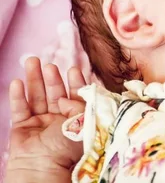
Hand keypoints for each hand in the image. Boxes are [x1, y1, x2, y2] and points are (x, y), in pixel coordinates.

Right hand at [6, 57, 86, 181]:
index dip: (75, 82)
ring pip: (37, 97)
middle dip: (52, 77)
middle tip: (49, 64)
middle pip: (55, 94)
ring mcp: (40, 124)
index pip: (76, 96)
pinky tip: (17, 82)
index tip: (73, 68)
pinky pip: (19, 109)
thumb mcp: (82, 122)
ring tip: (32, 62)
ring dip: (34, 79)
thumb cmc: (67, 148)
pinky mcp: (22, 128)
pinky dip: (17, 95)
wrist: (44, 167)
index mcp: (76, 120)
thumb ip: (78, 105)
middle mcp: (58, 121)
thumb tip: (66, 98)